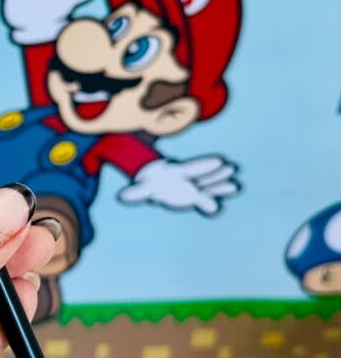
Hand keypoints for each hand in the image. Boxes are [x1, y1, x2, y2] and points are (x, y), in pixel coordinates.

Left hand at [118, 155, 239, 214]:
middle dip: (216, 174)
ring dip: (221, 183)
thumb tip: (122, 196)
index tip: (218, 161)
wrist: (157, 181)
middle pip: (205, 175)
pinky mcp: (197, 194)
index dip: (205, 165)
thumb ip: (136, 192)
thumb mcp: (144, 188)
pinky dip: (219, 194)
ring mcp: (195, 184)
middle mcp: (189, 178)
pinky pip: (210, 194)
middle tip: (231, 168)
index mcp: (179, 173)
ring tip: (235, 185)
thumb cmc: (152, 183)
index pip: (194, 168)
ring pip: (210, 183)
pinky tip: (232, 190)